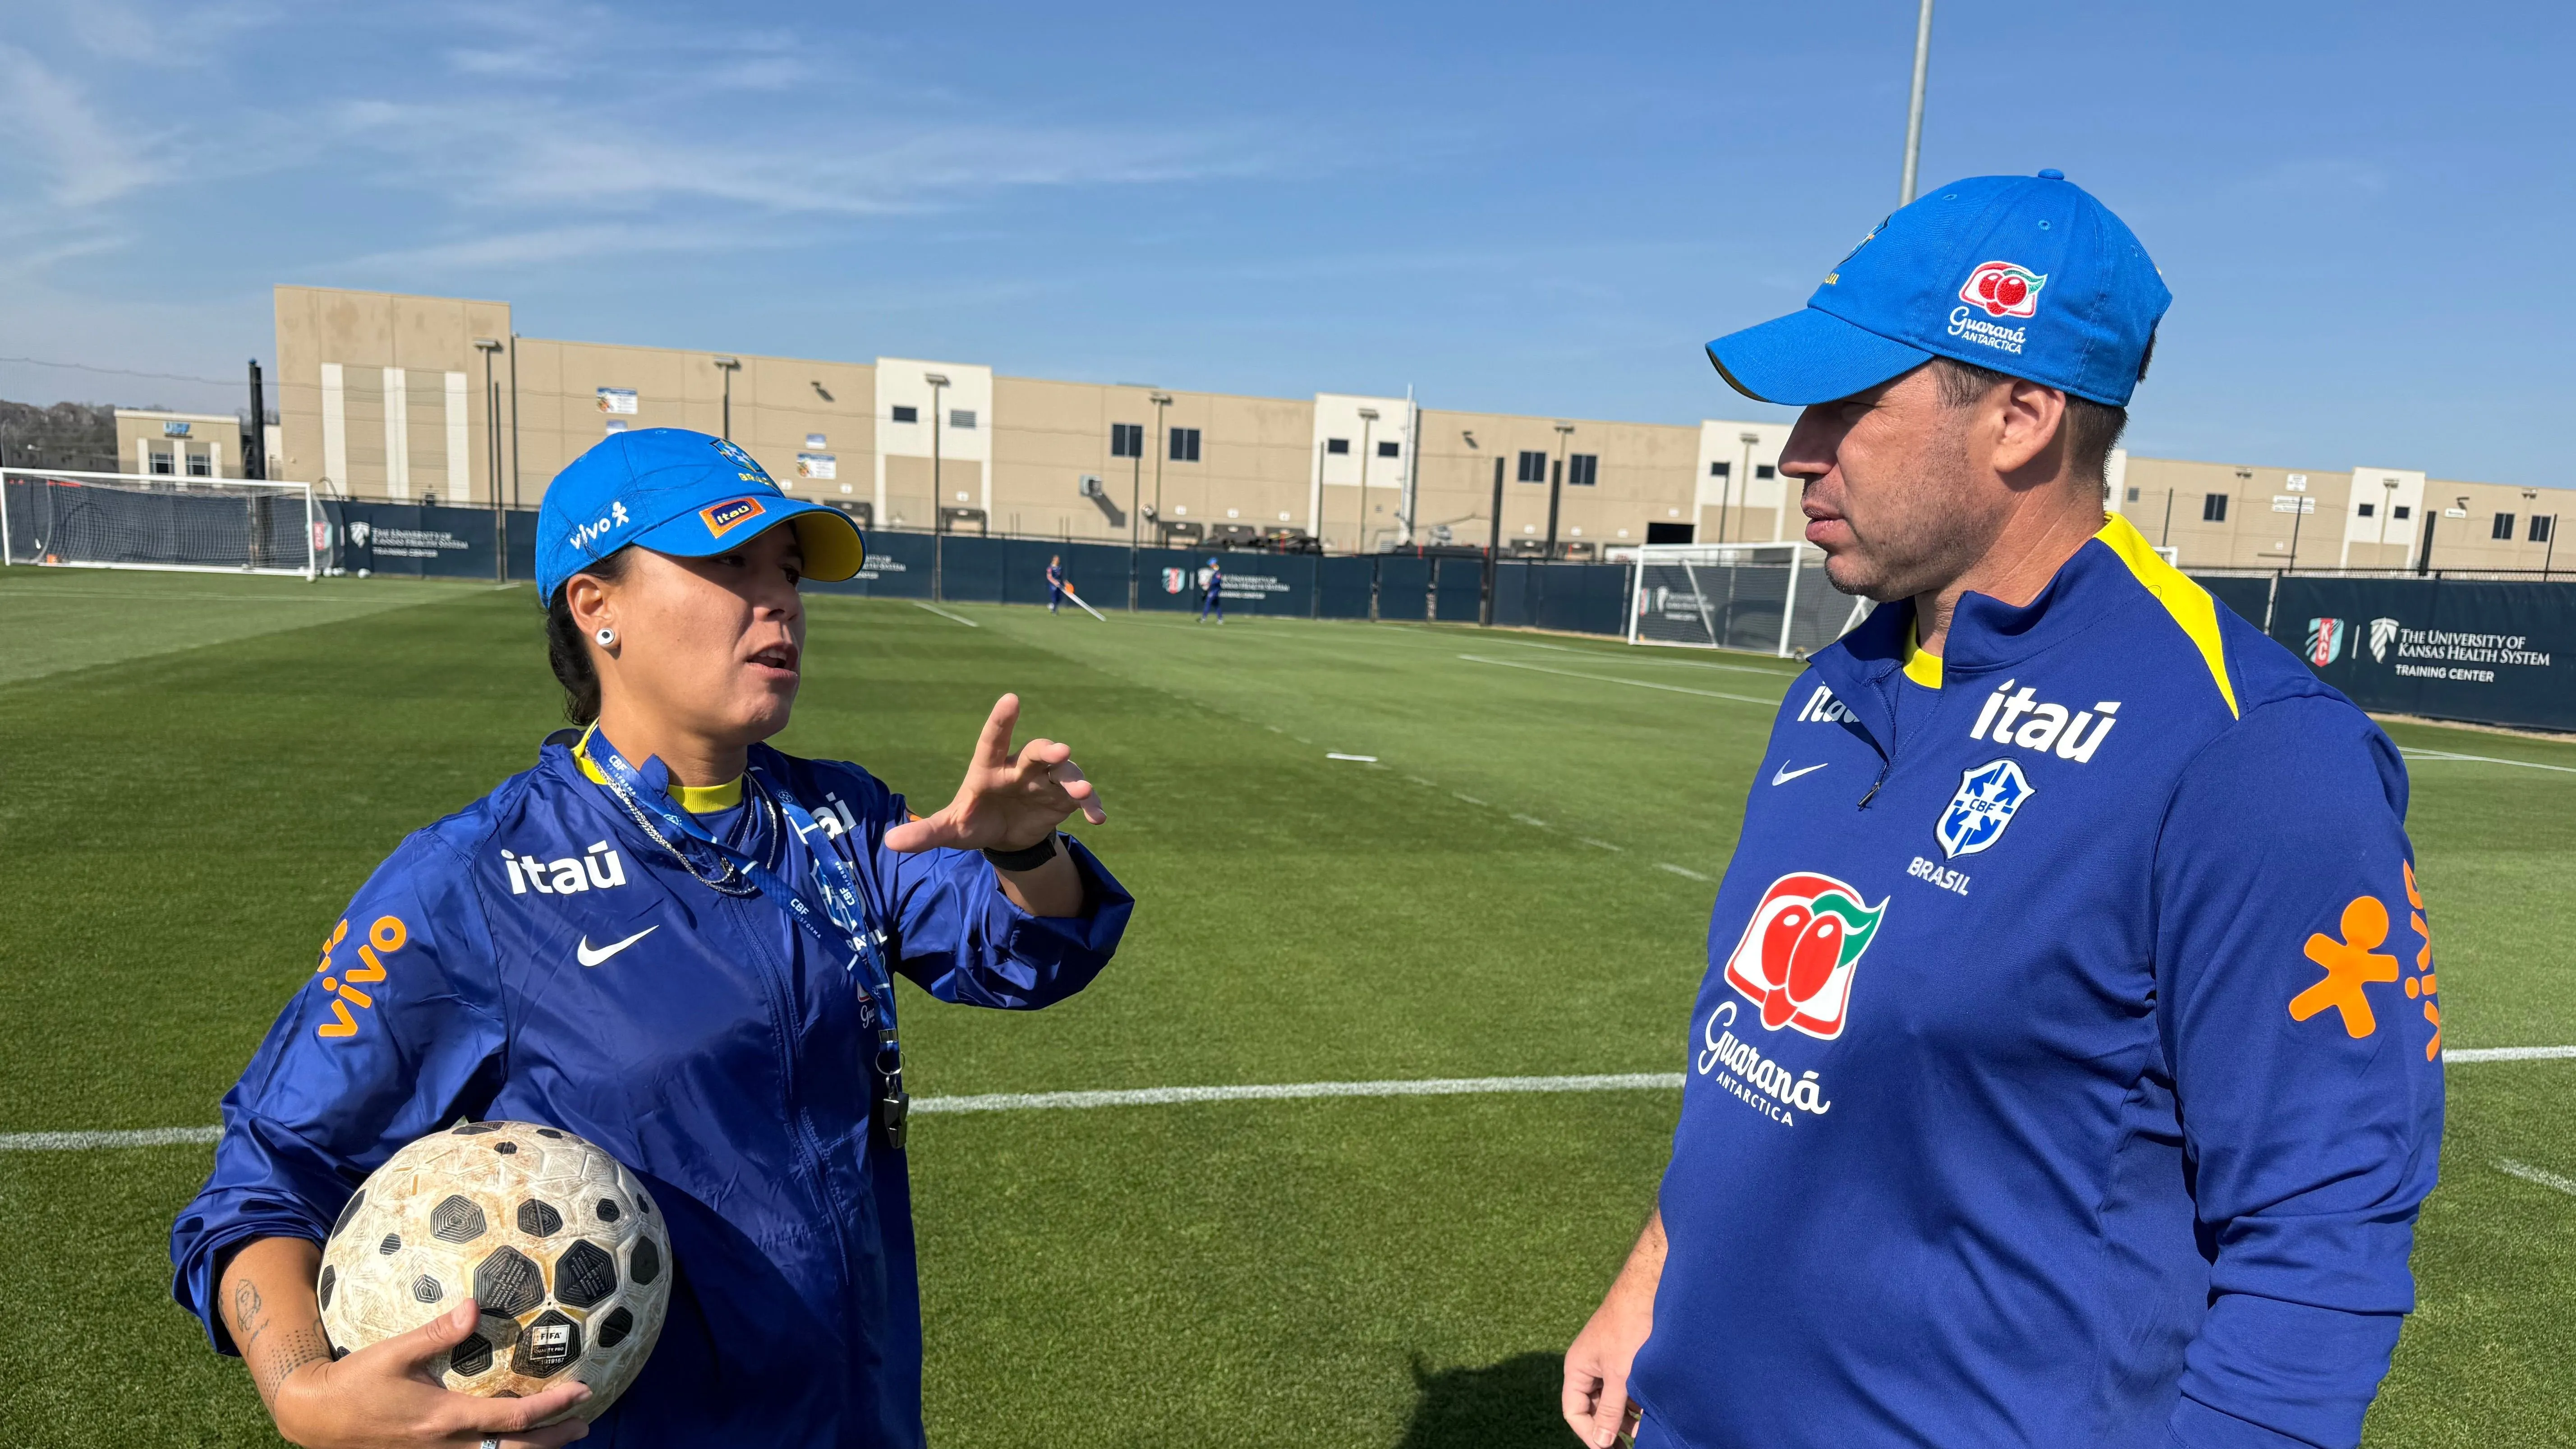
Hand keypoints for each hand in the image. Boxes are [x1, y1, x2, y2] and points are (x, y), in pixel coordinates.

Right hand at [271, 1298, 591, 1447]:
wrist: (316, 1416)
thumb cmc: (356, 1381)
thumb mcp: (395, 1352)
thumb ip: (437, 1332)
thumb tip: (474, 1306)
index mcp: (444, 1417)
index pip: (512, 1417)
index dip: (552, 1408)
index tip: (583, 1391)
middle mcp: (445, 1445)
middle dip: (554, 1439)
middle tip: (584, 1423)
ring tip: (561, 1436)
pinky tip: (511, 1440)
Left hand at [883, 693, 1105, 854]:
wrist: (1005, 837)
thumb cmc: (975, 822)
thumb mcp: (951, 830)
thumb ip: (926, 834)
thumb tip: (889, 843)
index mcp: (989, 768)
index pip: (993, 740)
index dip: (1001, 720)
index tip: (1011, 699)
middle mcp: (1020, 767)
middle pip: (1036, 752)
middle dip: (1049, 750)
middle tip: (1060, 750)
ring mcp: (1045, 781)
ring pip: (1064, 772)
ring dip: (1075, 779)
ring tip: (1083, 793)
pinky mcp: (1063, 798)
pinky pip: (1082, 798)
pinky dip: (1092, 805)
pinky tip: (1098, 818)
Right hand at [1562, 1211, 1663, 1448]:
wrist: (1652, 1288)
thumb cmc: (1630, 1325)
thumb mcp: (1620, 1374)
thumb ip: (1609, 1409)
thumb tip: (1601, 1442)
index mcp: (1577, 1368)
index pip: (1574, 1412)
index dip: (1591, 1434)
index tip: (1612, 1448)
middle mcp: (1589, 1367)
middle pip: (1592, 1408)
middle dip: (1610, 1428)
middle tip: (1631, 1445)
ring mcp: (1608, 1362)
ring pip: (1611, 1400)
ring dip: (1626, 1417)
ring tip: (1646, 1429)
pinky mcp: (1626, 1358)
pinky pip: (1625, 1388)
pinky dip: (1637, 1401)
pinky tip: (1653, 1411)